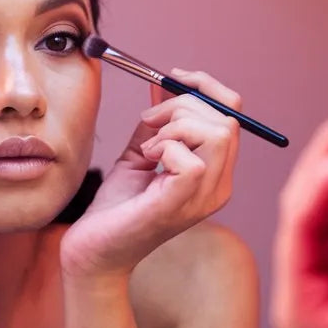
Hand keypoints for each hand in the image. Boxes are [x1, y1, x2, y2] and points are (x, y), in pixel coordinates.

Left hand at [60, 70, 239, 277]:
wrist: (94, 250)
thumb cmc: (116, 208)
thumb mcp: (141, 152)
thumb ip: (158, 122)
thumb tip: (164, 83)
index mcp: (215, 174)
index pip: (233, 117)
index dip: (207, 88)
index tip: (173, 77)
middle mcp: (218, 187)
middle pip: (227, 121)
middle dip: (183, 105)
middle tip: (149, 121)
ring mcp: (204, 198)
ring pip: (216, 133)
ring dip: (174, 126)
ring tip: (148, 147)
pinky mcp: (182, 205)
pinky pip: (191, 159)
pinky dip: (165, 147)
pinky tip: (147, 160)